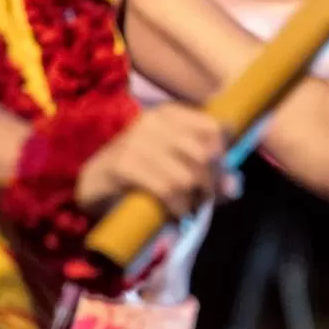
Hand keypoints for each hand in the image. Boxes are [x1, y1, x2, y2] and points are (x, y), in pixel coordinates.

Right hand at [75, 105, 235, 220]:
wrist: (94, 186)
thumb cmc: (142, 176)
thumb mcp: (178, 168)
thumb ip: (210, 173)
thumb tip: (234, 185)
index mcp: (171, 114)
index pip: (215, 129)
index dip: (223, 158)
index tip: (217, 178)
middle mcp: (154, 121)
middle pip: (205, 154)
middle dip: (211, 184)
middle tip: (203, 200)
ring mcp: (135, 140)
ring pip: (187, 174)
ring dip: (194, 199)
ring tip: (187, 208)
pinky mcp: (123, 164)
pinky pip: (166, 189)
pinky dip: (177, 206)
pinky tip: (174, 213)